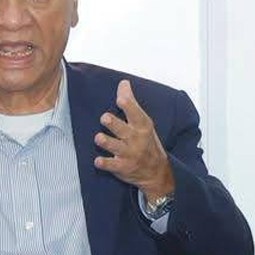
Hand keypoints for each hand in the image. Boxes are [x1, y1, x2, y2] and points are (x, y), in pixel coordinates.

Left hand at [93, 80, 174, 198]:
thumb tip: (123, 83)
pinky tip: (97, 161)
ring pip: (116, 147)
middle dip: (114, 124)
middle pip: (123, 130)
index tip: (120, 99)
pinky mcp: (122, 167)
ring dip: (107, 142)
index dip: (128, 106)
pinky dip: (105, 163)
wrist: (157, 171)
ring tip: (98, 138)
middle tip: (104, 118)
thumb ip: (131, 103)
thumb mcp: (143, 122)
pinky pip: (112, 165)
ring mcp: (130, 154)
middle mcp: (136, 139)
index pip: (136, 114)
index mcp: (142, 126)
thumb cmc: (146, 141)